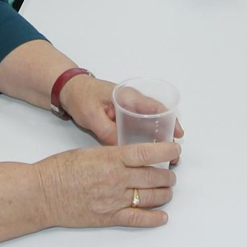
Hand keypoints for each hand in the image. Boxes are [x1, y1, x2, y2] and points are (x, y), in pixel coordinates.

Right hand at [36, 142, 178, 228]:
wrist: (42, 192)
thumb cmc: (60, 169)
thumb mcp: (90, 151)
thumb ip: (113, 154)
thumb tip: (132, 157)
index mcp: (112, 158)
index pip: (147, 153)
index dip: (166, 151)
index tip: (176, 150)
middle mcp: (117, 178)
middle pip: (153, 176)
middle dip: (167, 175)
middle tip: (170, 173)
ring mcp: (114, 199)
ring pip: (150, 197)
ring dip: (164, 194)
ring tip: (167, 191)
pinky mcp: (108, 217)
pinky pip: (137, 218)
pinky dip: (153, 218)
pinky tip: (162, 216)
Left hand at [59, 75, 186, 145]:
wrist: (68, 90)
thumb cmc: (81, 97)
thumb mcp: (92, 116)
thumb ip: (107, 132)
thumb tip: (122, 151)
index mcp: (128, 97)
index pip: (155, 107)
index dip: (169, 120)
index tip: (178, 134)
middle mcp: (131, 102)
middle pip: (156, 117)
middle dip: (166, 134)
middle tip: (174, 153)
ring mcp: (127, 109)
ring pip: (148, 124)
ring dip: (157, 138)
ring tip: (164, 156)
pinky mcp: (122, 116)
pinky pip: (138, 127)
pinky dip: (146, 138)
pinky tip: (148, 152)